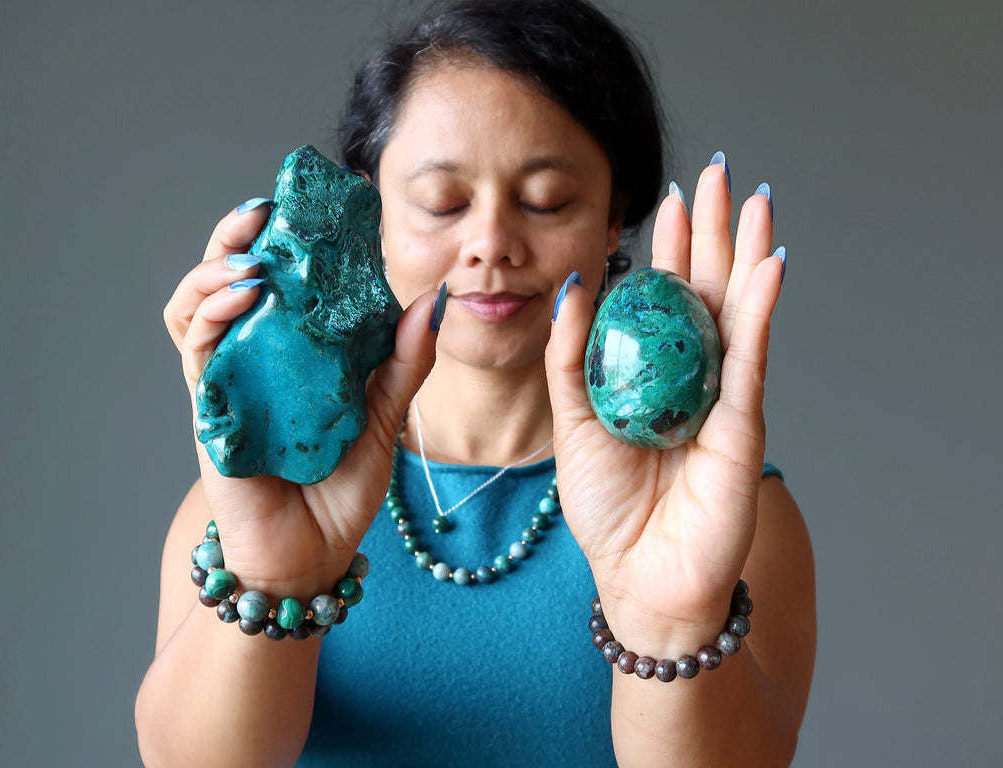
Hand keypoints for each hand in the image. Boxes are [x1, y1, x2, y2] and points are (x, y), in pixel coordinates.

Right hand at [162, 200, 440, 594]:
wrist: (312, 554)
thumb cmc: (342, 488)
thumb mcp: (385, 416)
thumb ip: (404, 361)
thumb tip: (435, 301)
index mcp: (293, 355)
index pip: (277, 283)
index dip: (283, 241)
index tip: (308, 207)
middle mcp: (253, 360)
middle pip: (225, 282)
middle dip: (234, 239)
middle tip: (261, 211)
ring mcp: (226, 383)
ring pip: (195, 308)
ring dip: (213, 271)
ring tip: (249, 254)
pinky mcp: (209, 410)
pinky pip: (196, 352)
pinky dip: (211, 314)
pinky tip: (243, 293)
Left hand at [545, 158, 783, 651]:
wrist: (639, 576)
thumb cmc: (608, 507)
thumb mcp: (572, 420)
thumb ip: (570, 355)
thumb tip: (573, 283)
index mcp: (653, 371)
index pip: (664, 296)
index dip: (669, 246)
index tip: (669, 196)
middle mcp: (693, 375)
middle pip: (707, 289)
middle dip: (713, 232)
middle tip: (718, 174)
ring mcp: (723, 395)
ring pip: (738, 311)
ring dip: (747, 254)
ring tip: (753, 200)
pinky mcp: (743, 423)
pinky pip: (753, 357)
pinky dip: (762, 310)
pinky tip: (769, 265)